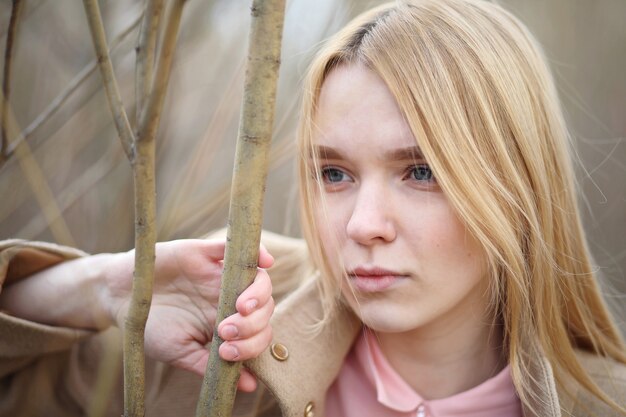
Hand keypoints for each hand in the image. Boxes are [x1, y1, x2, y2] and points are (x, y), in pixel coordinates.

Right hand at [102, 239, 273, 391]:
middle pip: (265, 308)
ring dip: (258, 295)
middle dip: (252, 324)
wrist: (119, 297)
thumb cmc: (151, 326)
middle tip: (224, 331)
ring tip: (241, 308)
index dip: (252, 345)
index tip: (225, 352)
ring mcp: (223, 275)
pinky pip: (240, 248)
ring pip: (259, 280)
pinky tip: (265, 261)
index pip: (259, 333)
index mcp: (228, 323)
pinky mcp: (209, 253)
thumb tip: (250, 386)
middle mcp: (231, 298)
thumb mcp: (180, 351)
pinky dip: (258, 251)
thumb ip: (211, 366)